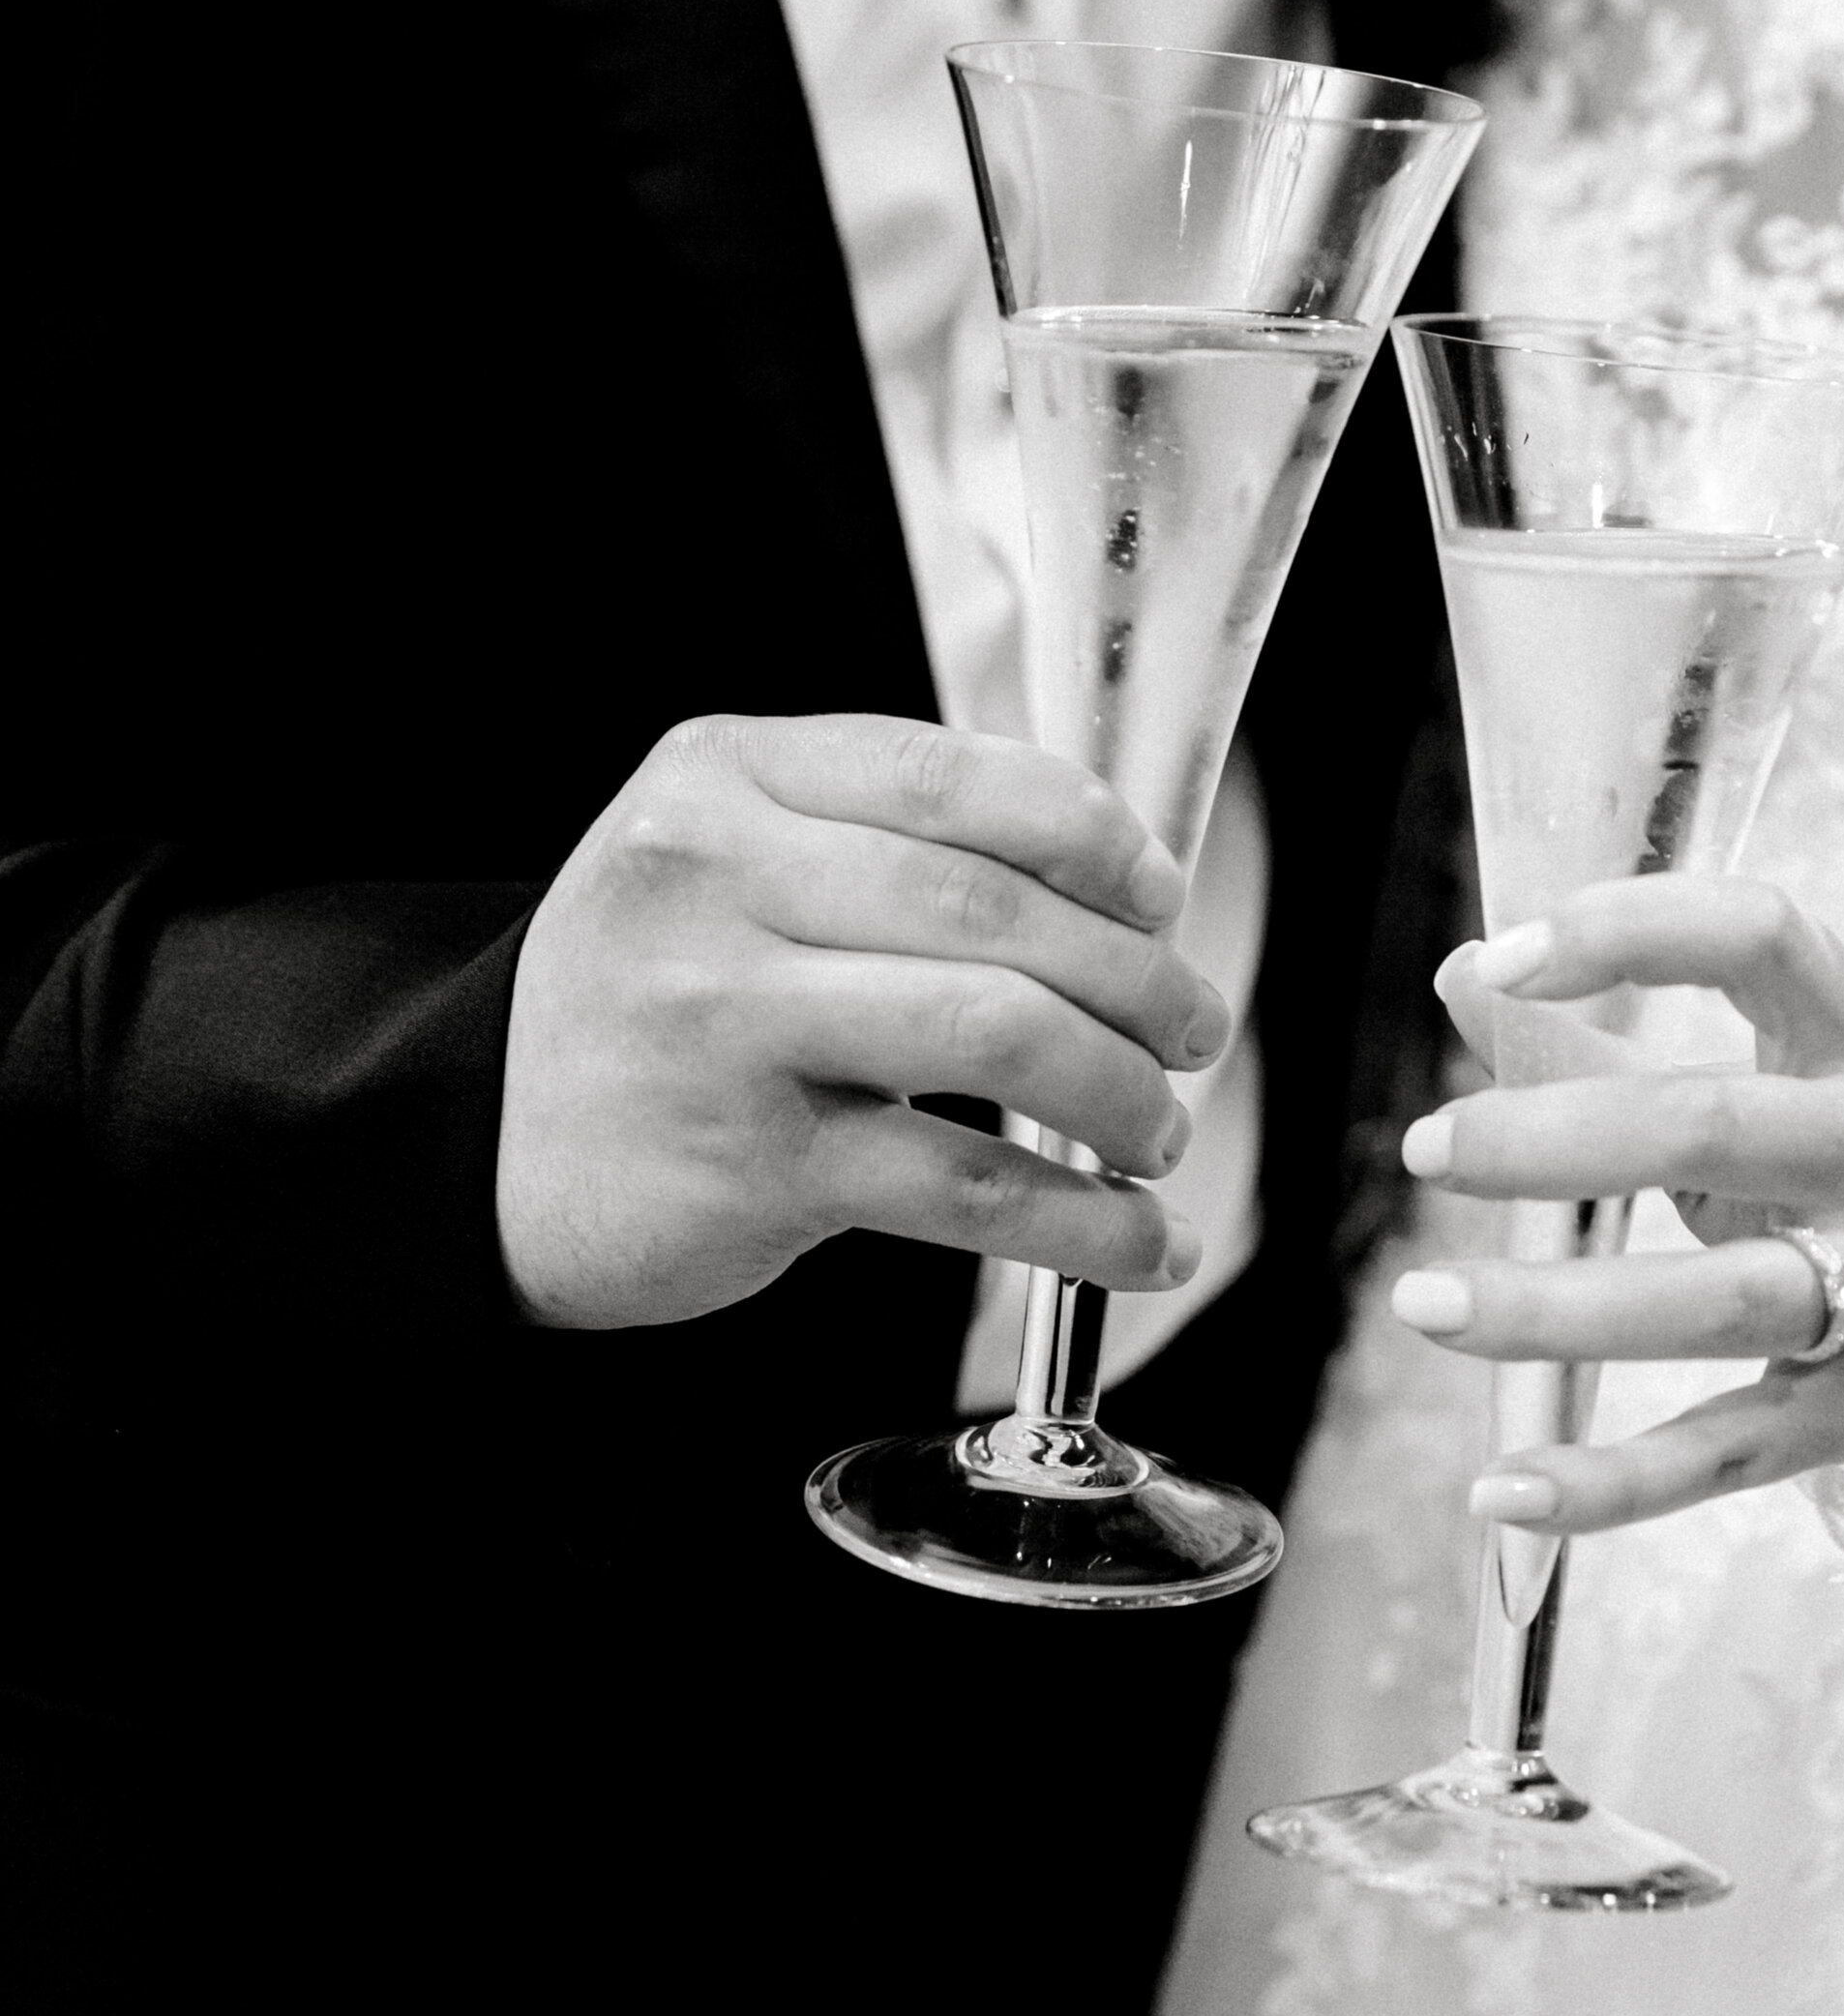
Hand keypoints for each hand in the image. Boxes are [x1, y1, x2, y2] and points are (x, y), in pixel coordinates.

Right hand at [498, 714, 1230, 1330]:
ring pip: (994, 1033)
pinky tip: (1140, 1240)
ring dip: (1120, 1089)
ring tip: (1159, 1127)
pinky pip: (963, 1186)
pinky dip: (1083, 1223)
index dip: (1092, 834)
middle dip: (1134, 975)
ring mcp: (726, 1024)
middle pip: (992, 907)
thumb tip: (1116, 877)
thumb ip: (882, 835)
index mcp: (723, 776)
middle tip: (1191, 1027)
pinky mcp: (752, 1165)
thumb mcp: (722, 856)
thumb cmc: (648, 992)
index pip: (954, 774)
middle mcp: (714, 881)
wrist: (480, 1145)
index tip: (1159, 894)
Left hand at [1389, 878, 1843, 1533]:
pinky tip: (1501, 1489)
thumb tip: (1463, 974)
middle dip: (1557, 1138)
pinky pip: (1723, 1451)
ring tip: (1426, 1300)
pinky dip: (1610, 1481)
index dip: (1628, 932)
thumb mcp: (1781, 1065)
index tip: (1503, 957)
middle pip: (1715, 1128)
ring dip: (1555, 1309)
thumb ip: (1613, 1029)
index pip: (1760, 936)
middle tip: (1428, 1145)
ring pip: (1717, 1303)